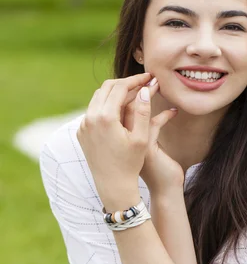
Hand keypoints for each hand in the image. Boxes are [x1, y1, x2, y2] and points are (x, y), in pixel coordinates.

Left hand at [76, 73, 182, 209]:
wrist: (113, 185)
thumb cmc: (130, 163)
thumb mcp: (142, 138)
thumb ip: (143, 111)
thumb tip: (144, 89)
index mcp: (105, 118)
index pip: (120, 87)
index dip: (136, 80)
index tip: (149, 77)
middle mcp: (90, 118)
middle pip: (106, 87)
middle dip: (125, 83)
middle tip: (141, 83)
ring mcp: (83, 125)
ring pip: (98, 97)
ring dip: (115, 92)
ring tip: (133, 94)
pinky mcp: (81, 132)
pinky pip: (93, 110)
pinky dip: (106, 104)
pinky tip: (120, 109)